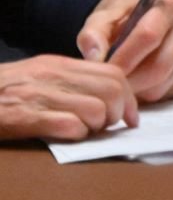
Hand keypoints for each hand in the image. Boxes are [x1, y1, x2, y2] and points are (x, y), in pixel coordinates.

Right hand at [0, 55, 135, 140]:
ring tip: (85, 132)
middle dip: (119, 113)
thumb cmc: (2, 92)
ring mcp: (37, 95)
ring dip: (97, 126)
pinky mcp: (22, 117)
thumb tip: (107, 95)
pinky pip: (68, 125)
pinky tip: (67, 136)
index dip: (129, 97)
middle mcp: (51, 75)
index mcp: (58, 64)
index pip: (113, 73)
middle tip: (109, 127)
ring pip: (95, 109)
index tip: (130, 116)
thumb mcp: (37, 76)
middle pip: (111, 91)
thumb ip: (69, 80)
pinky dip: (76, 134)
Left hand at [77, 0, 172, 104]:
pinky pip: (165, 94)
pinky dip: (145, 96)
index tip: (103, 70)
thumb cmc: (120, 20)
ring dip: (136, 90)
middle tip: (108, 84)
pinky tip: (135, 83)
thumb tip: (96, 57)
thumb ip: (93, 33)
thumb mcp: (102, 17)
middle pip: (159, 66)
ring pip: (161, 85)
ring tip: (120, 81)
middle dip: (129, 81)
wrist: (138, 24)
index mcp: (166, 8)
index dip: (123, 57)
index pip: (149, 35)